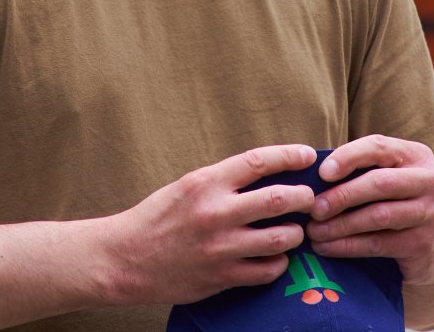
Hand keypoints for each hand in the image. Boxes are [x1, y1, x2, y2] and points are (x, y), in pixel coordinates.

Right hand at [101, 144, 319, 305]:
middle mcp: (215, 213)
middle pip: (279, 200)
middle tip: (309, 199)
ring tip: (294, 231)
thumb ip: (224, 182)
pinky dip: (278, 263)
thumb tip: (269, 176)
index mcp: (205, 182)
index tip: (307, 156)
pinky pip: (267, 271)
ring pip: (280, 239)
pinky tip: (275, 258)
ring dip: (295, 234)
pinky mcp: (221, 277)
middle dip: (304, 197)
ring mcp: (220, 247)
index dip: (289, 156)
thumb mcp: (188, 187)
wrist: (125, 258)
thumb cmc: (158, 218)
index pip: (258, 161)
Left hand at [305, 136, 433, 286]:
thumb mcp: (388, 176)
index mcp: (417, 155)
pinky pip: (378, 244)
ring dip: (341, 225)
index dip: (348, 157)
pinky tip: (328, 247)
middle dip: (342, 195)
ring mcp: (431, 213)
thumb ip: (361, 170)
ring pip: (379, 216)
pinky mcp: (423, 244)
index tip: (322, 173)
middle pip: (380, 183)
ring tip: (314, 231)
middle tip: (313, 209)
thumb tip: (312, 176)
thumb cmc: (398, 201)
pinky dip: (348, 246)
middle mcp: (431, 180)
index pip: (379, 147)